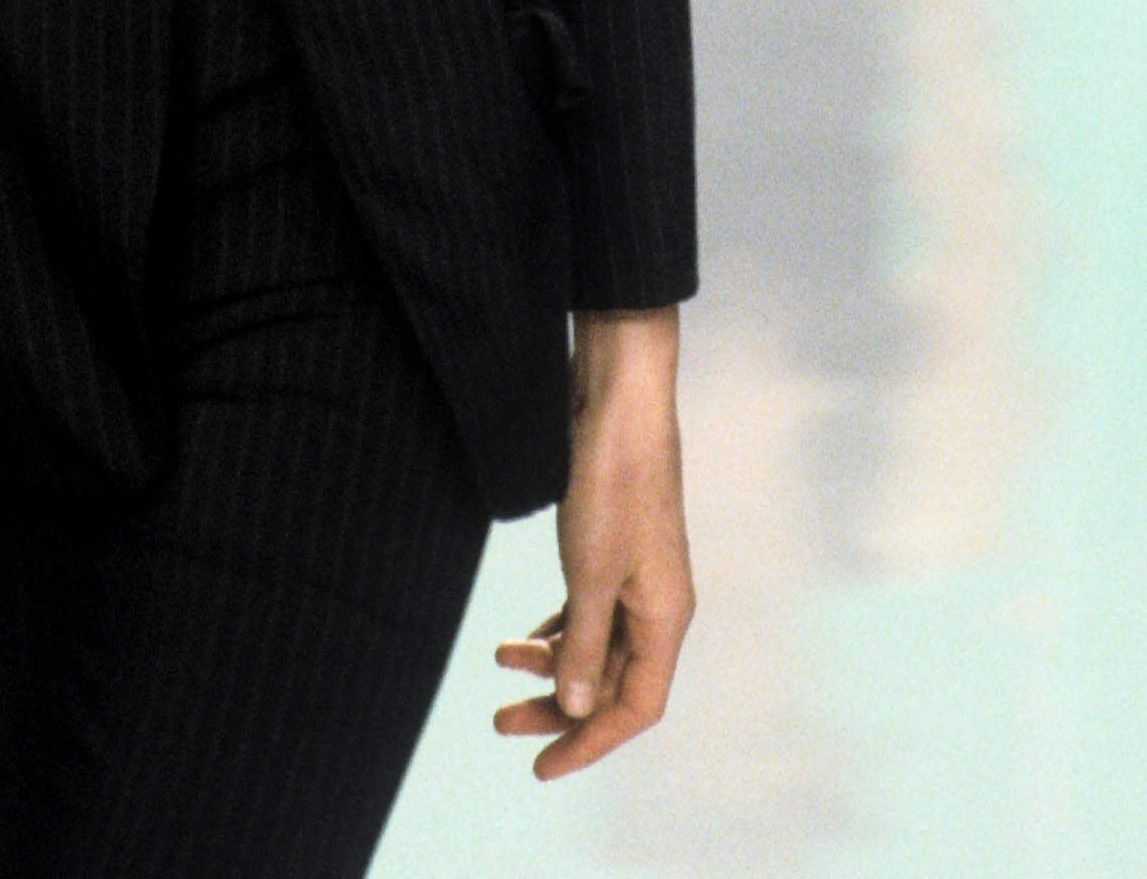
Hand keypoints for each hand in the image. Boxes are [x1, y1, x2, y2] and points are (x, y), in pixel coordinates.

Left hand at [494, 307, 693, 778]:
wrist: (617, 396)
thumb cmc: (612, 479)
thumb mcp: (590, 570)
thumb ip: (582, 644)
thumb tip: (572, 709)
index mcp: (666, 617)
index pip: (634, 707)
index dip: (589, 743)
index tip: (540, 767)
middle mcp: (656, 604)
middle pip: (609, 682)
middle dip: (557, 708)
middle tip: (499, 724)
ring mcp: (635, 575)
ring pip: (594, 645)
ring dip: (548, 664)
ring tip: (498, 666)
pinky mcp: (612, 548)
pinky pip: (586, 610)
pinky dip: (553, 628)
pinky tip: (518, 638)